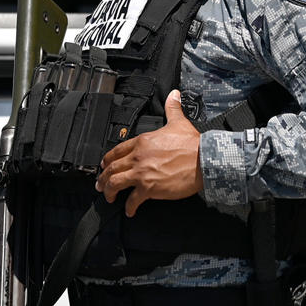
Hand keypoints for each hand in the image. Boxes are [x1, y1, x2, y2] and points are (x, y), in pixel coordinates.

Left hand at [97, 90, 202, 215]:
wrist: (205, 160)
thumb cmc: (193, 144)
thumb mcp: (179, 122)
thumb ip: (172, 109)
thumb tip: (174, 95)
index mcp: (142, 142)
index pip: (116, 151)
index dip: (107, 161)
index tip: (104, 166)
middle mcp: (138, 157)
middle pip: (112, 168)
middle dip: (103, 178)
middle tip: (101, 185)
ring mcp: (142, 173)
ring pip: (115, 184)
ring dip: (109, 192)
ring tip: (109, 198)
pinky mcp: (149, 188)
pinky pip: (132, 200)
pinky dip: (129, 207)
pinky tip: (129, 211)